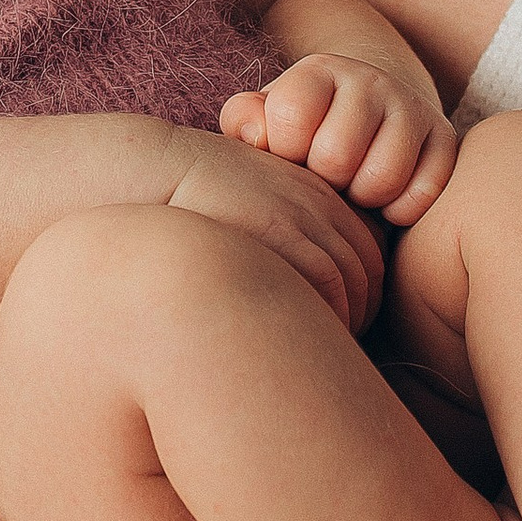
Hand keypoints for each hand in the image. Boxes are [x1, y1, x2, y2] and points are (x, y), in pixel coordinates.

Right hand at [162, 132, 385, 333]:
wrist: (154, 168)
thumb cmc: (189, 198)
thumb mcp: (247, 204)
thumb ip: (276, 234)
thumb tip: (285, 286)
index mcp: (315, 194)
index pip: (367, 253)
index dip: (361, 295)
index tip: (337, 326)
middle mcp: (318, 202)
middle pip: (367, 270)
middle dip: (359, 315)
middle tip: (331, 350)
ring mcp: (302, 214)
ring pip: (353, 279)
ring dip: (345, 322)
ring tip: (315, 351)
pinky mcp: (281, 231)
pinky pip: (329, 281)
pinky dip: (330, 314)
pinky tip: (302, 336)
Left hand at [220, 53, 456, 225]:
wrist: (373, 111)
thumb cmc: (307, 128)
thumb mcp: (267, 119)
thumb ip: (245, 123)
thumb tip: (258, 136)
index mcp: (319, 70)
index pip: (289, 118)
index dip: (284, 151)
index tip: (291, 153)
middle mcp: (370, 80)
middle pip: (335, 156)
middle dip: (324, 181)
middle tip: (326, 177)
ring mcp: (412, 107)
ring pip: (382, 178)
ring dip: (362, 198)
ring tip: (354, 186)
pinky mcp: (445, 138)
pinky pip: (422, 194)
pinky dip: (400, 210)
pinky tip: (386, 198)